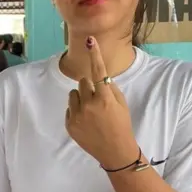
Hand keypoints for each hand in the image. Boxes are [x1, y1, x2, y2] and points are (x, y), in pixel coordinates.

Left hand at [65, 37, 138, 168]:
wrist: (115, 151)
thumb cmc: (121, 125)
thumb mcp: (121, 104)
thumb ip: (109, 88)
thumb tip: (98, 77)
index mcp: (105, 99)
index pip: (99, 72)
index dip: (94, 55)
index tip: (90, 41)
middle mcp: (89, 106)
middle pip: (83, 82)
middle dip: (89, 87)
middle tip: (97, 100)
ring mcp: (78, 116)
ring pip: (73, 94)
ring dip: (81, 98)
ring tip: (91, 111)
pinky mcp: (70, 124)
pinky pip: (69, 108)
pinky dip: (76, 111)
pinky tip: (86, 122)